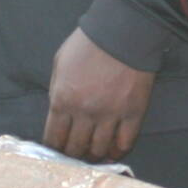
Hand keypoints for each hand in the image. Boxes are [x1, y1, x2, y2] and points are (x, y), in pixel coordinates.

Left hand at [44, 29, 154, 160]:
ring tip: (93, 154)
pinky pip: (125, 143)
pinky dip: (118, 151)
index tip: (56, 152)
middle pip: (75, 148)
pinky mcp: (133, 114)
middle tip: (75, 155)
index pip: (54, 139)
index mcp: (63, 100)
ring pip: (99, 150)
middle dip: (72, 155)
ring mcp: (111, 115)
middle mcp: (85, 113)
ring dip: (94, 156)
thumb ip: (56, 91)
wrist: (122, 31)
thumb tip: (58, 114)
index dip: (54, 150)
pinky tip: (113, 151)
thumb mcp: (59, 64)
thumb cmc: (87, 44)